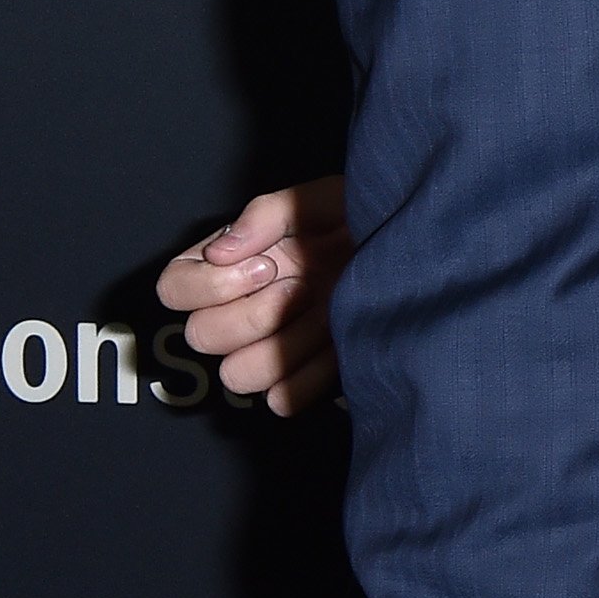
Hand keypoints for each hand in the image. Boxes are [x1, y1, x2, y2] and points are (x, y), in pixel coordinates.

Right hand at [157, 178, 353, 416]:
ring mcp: (276, 344)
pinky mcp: (310, 375)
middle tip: (303, 287)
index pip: (172, 289)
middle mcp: (246, 305)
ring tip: (325, 314)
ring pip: (237, 376)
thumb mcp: (325, 197)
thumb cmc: (371, 216)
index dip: (212, 284)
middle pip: (202, 337)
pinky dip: (308, 379)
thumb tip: (220, 252)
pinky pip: (282, 400)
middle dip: (254, 313)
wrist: (426, 252)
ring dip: (282, 346)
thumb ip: (267, 212)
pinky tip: (339, 346)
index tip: (269, 264)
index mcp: (235, 262)